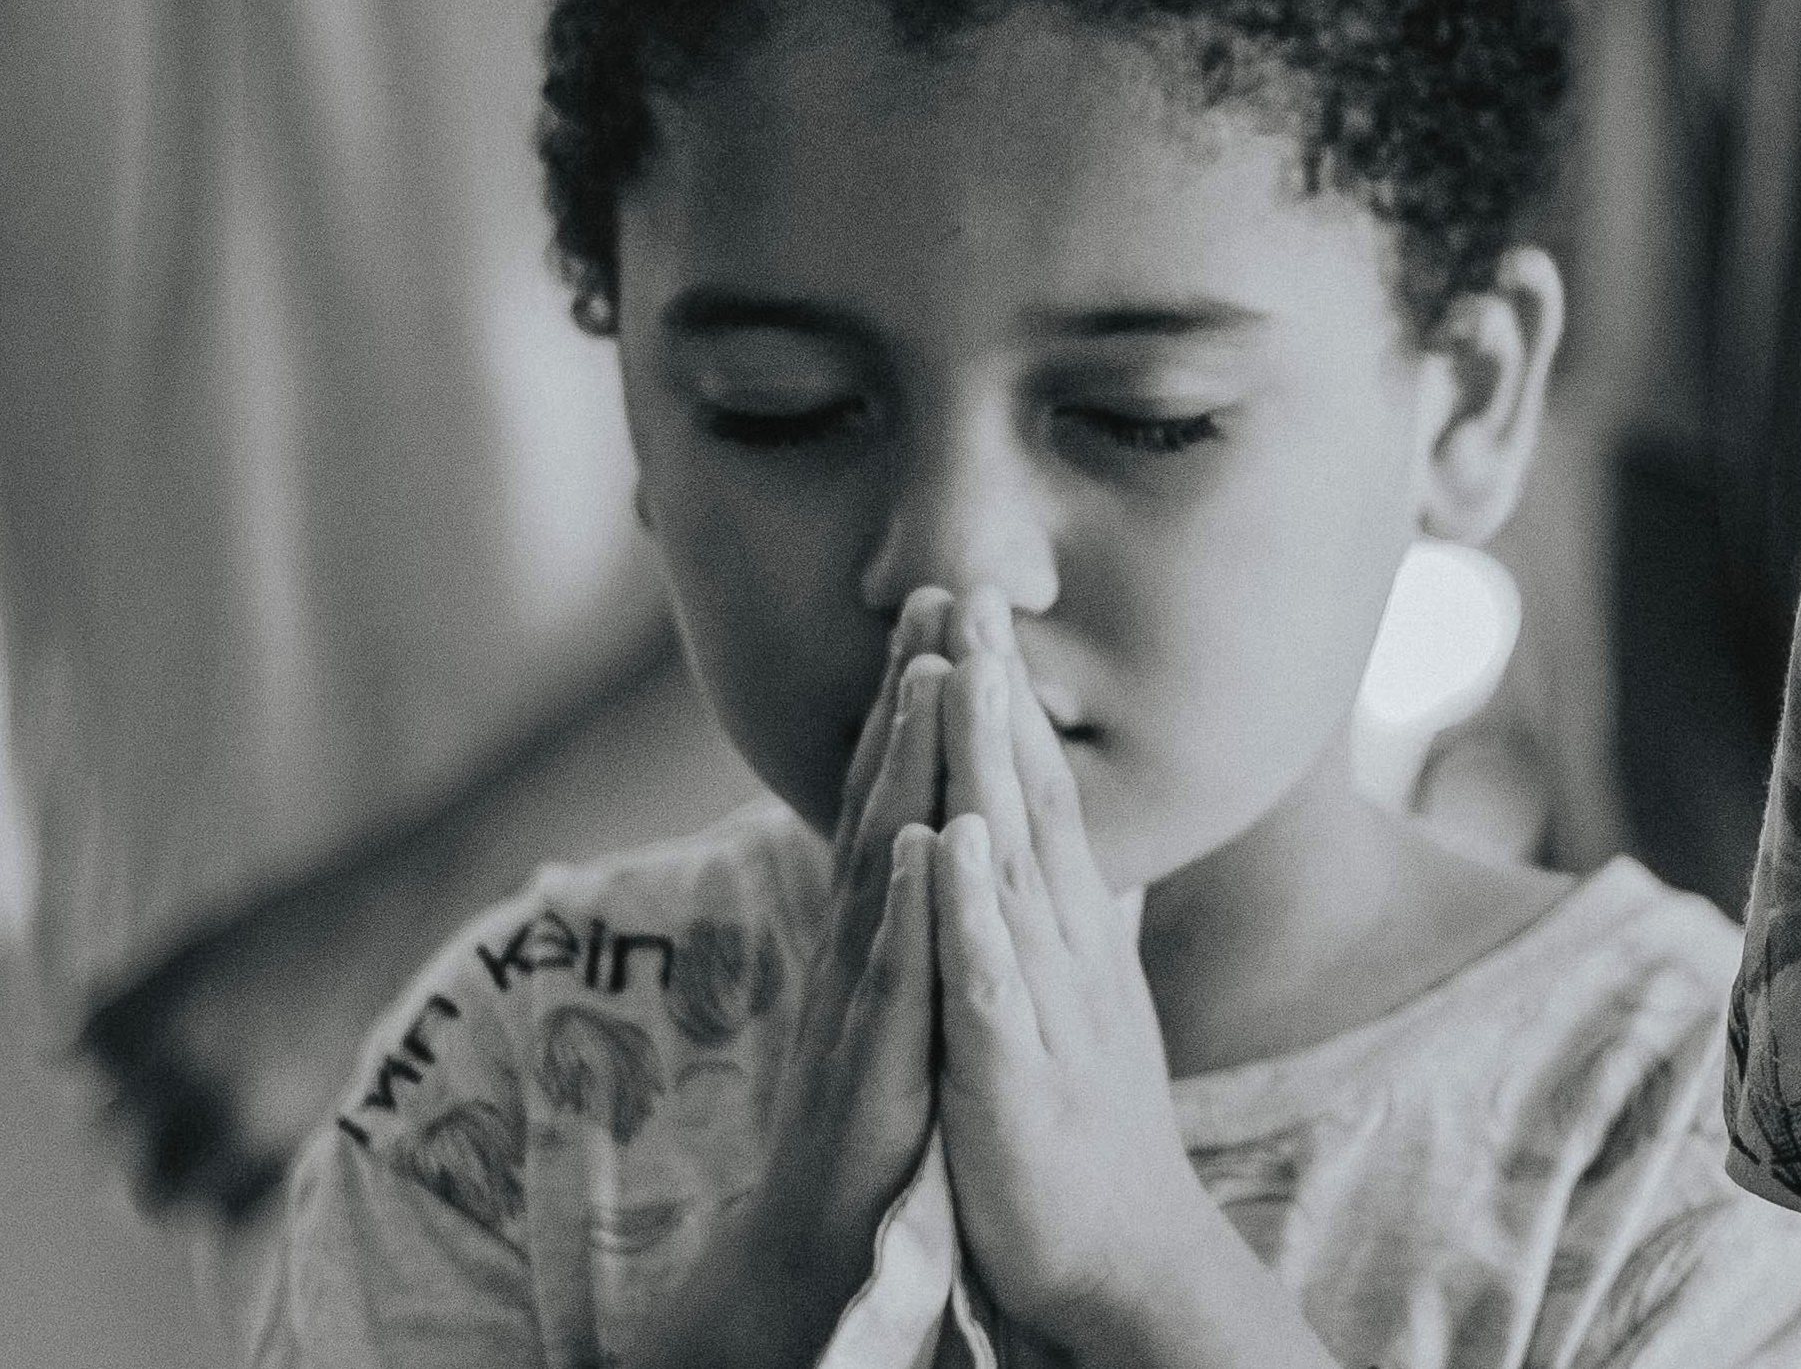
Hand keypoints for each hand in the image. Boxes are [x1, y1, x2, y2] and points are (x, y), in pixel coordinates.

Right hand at [659, 589, 951, 1368]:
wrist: (826, 1238)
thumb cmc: (874, 1102)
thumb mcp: (895, 981)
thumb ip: (908, 902)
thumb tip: (932, 822)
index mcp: (875, 916)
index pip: (894, 786)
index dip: (915, 697)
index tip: (942, 608)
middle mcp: (859, 934)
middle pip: (882, 794)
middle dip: (909, 694)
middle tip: (935, 595)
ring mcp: (860, 993)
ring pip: (882, 860)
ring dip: (901, 768)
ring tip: (927, 680)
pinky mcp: (874, 1064)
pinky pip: (893, 975)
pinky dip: (904, 906)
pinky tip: (920, 843)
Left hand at [930, 590, 1342, 1368]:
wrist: (1118, 1255)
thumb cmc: (1080, 1110)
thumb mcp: (1067, 985)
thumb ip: (1052, 903)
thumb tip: (1040, 829)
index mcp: (1060, 924)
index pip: (1035, 789)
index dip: (1003, 698)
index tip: (975, 607)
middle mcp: (1060, 944)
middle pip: (1029, 799)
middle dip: (998, 694)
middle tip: (975, 589)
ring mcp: (1042, 1003)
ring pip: (1013, 866)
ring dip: (988, 767)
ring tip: (966, 672)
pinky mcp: (1014, 1074)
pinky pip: (989, 979)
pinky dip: (973, 906)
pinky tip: (953, 839)